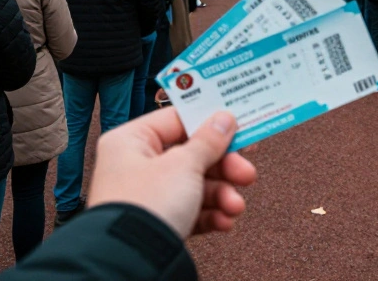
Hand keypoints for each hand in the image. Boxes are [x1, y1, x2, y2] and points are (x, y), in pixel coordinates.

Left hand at [88, 108, 257, 238]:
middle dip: (225, 168)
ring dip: (222, 195)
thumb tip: (224, 119)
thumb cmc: (148, 204)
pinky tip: (224, 220)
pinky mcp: (158, 221)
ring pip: (196, 185)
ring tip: (235, 206)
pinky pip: (191, 210)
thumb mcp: (184, 165)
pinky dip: (211, 214)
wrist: (131, 260)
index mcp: (131, 141)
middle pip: (192, 155)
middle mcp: (136, 165)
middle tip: (246, 173)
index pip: (178, 120)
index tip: (240, 127)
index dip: (211, 123)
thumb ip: (208, 141)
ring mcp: (147, 195)